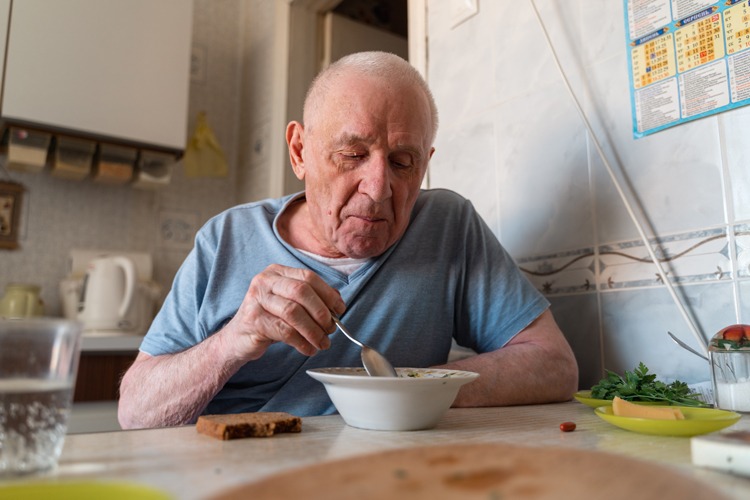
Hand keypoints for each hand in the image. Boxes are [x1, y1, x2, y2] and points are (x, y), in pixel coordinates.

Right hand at [222, 264, 345, 359]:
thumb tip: (338, 303)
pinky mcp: (253, 320)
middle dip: (321, 312)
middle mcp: (265, 281)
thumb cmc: (269, 320)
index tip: (339, 310)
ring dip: (313, 330)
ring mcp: (256, 299)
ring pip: (293, 312)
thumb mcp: (291, 304)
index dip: (327, 294)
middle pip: (301, 291)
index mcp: (277, 272)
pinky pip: (284, 331)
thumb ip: (313, 299)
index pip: (308, 277)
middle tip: (331, 328)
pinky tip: (308, 349)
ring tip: (322, 343)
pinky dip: (301, 342)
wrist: (238, 339)